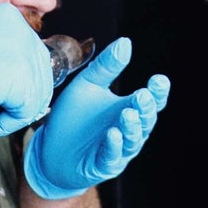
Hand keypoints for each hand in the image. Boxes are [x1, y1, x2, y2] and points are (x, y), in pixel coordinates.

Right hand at [0, 4, 53, 136]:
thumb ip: (0, 56)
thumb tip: (20, 83)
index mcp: (9, 18)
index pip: (33, 58)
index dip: (19, 85)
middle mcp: (20, 29)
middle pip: (41, 76)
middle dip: (18, 103)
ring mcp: (21, 51)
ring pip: (34, 97)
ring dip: (9, 117)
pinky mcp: (18, 76)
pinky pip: (24, 112)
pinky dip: (2, 126)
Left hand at [23, 37, 168, 198]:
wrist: (48, 150)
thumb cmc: (73, 118)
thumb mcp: (87, 86)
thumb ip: (107, 66)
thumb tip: (126, 42)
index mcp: (128, 108)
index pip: (152, 100)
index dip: (158, 92)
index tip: (158, 80)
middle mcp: (129, 130)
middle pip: (146, 120)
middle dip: (146, 108)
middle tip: (143, 96)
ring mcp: (118, 150)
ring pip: (132, 140)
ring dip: (132, 127)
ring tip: (127, 113)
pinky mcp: (102, 165)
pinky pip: (112, 156)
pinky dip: (114, 146)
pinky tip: (112, 133)